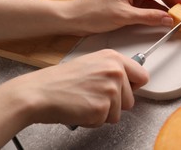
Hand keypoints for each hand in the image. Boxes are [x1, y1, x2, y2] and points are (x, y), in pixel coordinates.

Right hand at [5, 49, 148, 126]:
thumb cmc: (59, 80)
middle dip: (115, 103)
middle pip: (131, 99)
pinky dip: (93, 120)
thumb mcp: (91, 64)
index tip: (128, 89)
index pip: (142, 76)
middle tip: (93, 96)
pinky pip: (105, 121)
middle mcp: (115, 72)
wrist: (38, 92)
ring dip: (103, 112)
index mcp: (113, 58)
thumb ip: (112, 71)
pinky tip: (80, 109)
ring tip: (85, 101)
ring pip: (119, 113)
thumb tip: (130, 82)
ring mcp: (110, 90)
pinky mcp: (102, 108)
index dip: (133, 86)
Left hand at [71, 0, 180, 35]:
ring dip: (168, 6)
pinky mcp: (131, 2)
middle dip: (175, 0)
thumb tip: (169, 19)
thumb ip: (149, 17)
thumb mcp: (124, 15)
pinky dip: (159, 12)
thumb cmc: (93, 13)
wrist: (74, 19)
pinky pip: (150, 5)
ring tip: (179, 17)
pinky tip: (166, 19)